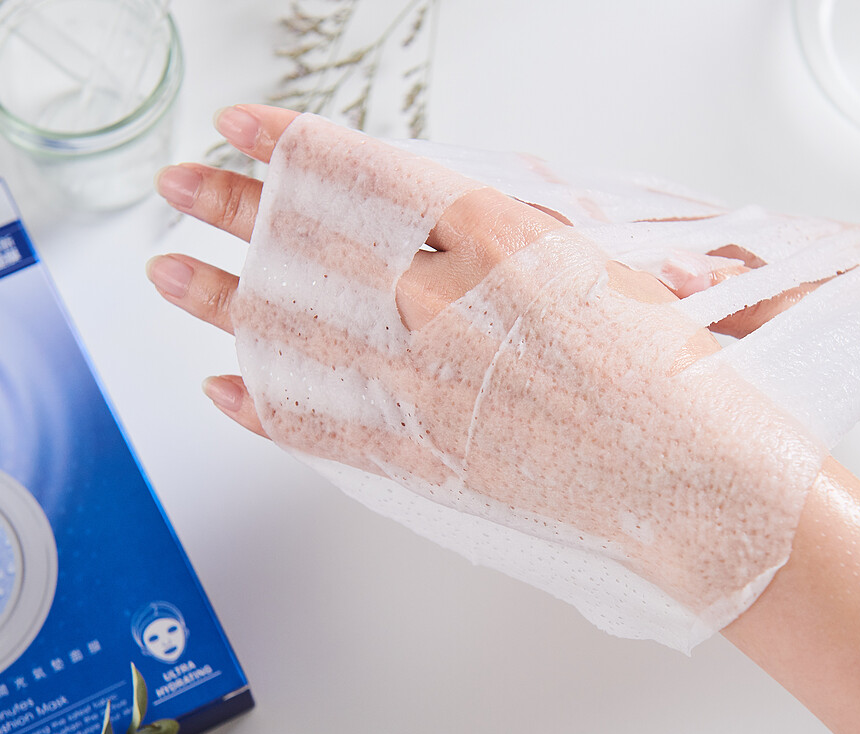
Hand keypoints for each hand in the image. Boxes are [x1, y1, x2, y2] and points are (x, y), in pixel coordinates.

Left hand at [147, 105, 811, 629]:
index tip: (245, 126)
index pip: (367, 177)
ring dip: (221, 298)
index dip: (295, 146)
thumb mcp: (600, 269)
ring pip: (294, 333)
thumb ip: (515, 238)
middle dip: (232, 207)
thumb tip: (447, 215)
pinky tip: (219, 387)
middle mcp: (446, 306)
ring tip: (166, 269)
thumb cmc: (670, 374)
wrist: (693, 481)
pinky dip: (266, 409)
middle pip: (311, 244)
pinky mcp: (423, 459)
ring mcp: (425, 387)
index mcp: (497, 241)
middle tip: (176, 183)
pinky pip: (323, 430)